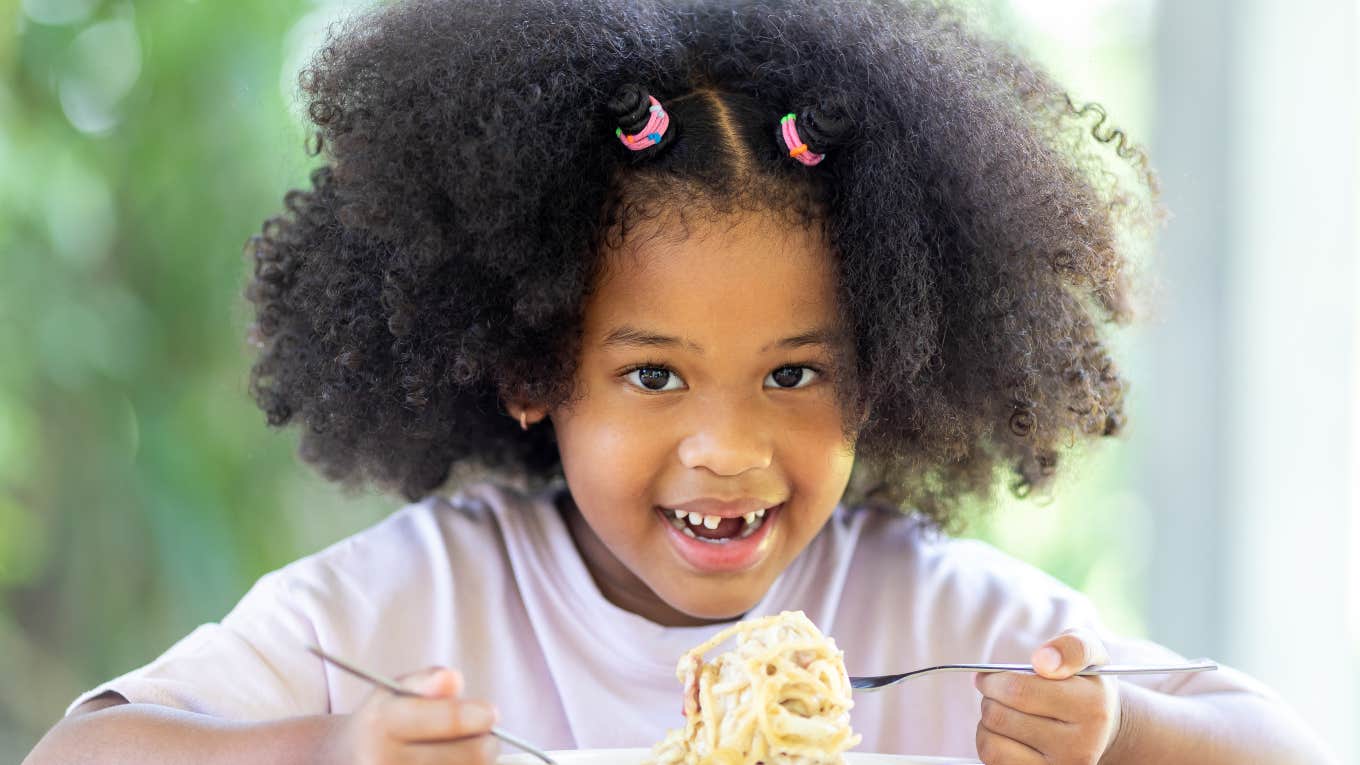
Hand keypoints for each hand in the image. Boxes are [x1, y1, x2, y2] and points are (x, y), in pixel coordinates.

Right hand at [328, 666, 500, 764]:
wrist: (345, 764)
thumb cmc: (383, 723)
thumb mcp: (395, 692)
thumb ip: (426, 682)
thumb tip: (453, 680)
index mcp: (382, 724)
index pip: (449, 720)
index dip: (479, 715)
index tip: (490, 712)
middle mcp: (383, 763)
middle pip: (473, 755)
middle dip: (485, 740)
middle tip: (481, 734)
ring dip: (479, 763)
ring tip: (461, 752)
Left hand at [972, 627, 1122, 764]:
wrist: (1102, 729)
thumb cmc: (1086, 684)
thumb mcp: (1090, 652)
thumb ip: (1071, 647)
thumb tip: (1043, 661)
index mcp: (1092, 707)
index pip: (1020, 691)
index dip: (994, 679)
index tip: (989, 675)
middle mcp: (1080, 745)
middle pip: (1000, 715)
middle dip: (990, 696)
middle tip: (996, 689)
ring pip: (992, 740)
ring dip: (987, 719)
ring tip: (1003, 709)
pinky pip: (993, 758)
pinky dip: (988, 740)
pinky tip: (1004, 732)